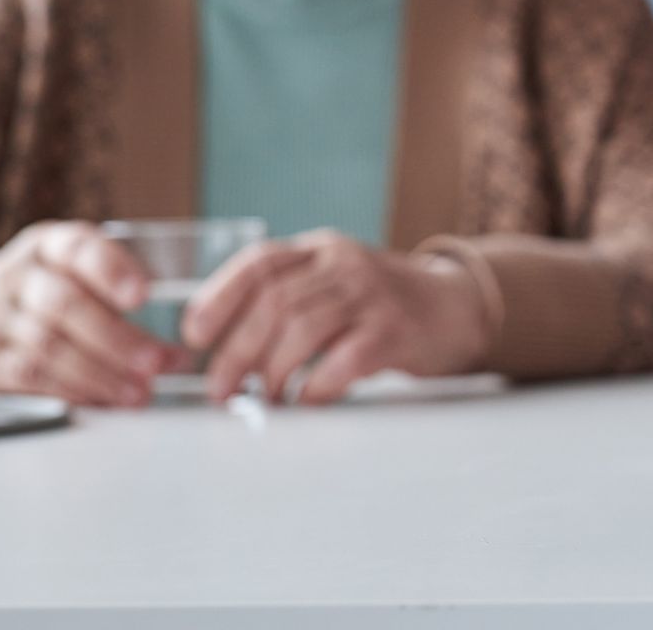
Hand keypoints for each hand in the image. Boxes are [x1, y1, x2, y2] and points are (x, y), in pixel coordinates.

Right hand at [0, 220, 187, 405]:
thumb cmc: (44, 289)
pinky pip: (30, 380)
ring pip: (48, 349)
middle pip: (66, 306)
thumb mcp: (73, 267)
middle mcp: (15, 278)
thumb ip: (117, 281)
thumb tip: (191, 317)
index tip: (144, 295)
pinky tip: (104, 401)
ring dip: (101, 374)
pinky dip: (72, 392)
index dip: (111, 271)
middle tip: (159, 362)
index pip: (78, 248)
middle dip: (118, 338)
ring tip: (141, 392)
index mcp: (47, 246)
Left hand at [182, 230, 491, 404]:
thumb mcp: (337, 283)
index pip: (260, 262)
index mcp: (323, 250)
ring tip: (264, 399)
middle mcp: (346, 264)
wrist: (458, 308)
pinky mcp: (396, 331)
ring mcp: (374, 296)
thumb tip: (222, 349)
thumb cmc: (383, 305)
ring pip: (302, 330)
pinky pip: (342, 361)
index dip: (219, 297)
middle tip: (221, 390)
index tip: (194, 335)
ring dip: (271, 373)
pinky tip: (306, 401)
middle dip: (236, 351)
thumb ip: (292, 298)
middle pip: (275, 302)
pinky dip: (314, 387)